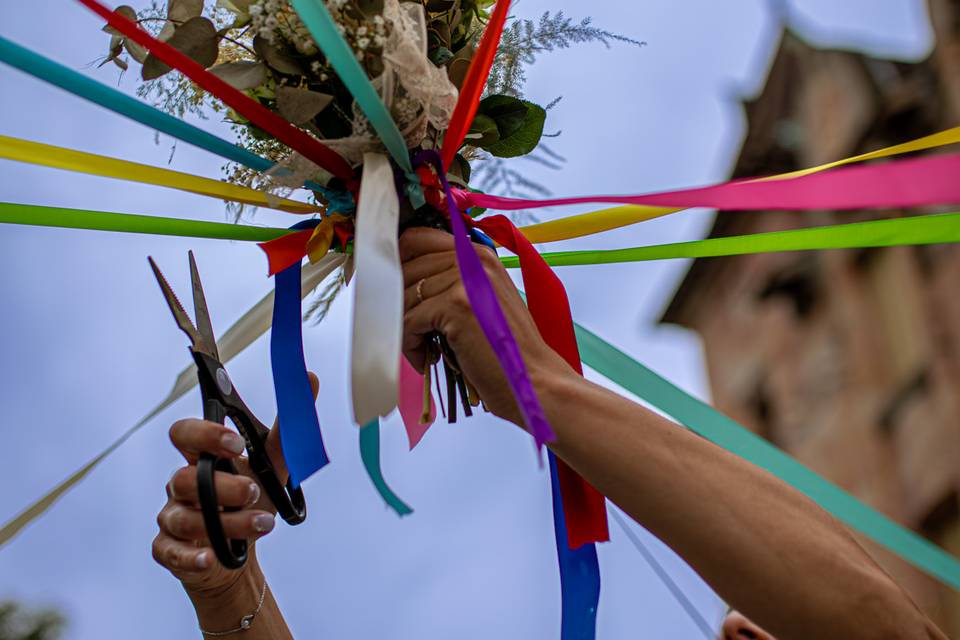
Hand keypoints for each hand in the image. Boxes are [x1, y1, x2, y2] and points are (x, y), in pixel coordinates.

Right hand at [152, 373, 318, 595]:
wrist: (236, 554)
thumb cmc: (249, 501)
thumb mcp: (272, 466)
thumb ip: (288, 428)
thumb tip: (309, 379)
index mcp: (201, 458)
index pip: (185, 434)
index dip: (204, 435)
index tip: (235, 442)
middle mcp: (181, 485)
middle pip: (185, 479)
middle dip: (222, 486)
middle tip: (254, 491)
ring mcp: (173, 518)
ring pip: (188, 518)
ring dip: (229, 522)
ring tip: (264, 523)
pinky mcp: (169, 550)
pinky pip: (171, 552)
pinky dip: (193, 555)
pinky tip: (212, 555)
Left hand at [399, 227, 573, 424]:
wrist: (534, 380)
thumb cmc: (506, 349)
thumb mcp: (482, 299)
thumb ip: (450, 281)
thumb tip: (402, 282)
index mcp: (478, 253)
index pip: (416, 239)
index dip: (398, 266)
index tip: (399, 296)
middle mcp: (471, 257)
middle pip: (405, 269)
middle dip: (399, 304)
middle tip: (410, 332)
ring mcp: (465, 279)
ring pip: (404, 297)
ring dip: (405, 328)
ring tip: (423, 349)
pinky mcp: (456, 306)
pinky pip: (409, 321)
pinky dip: (410, 344)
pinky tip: (427, 359)